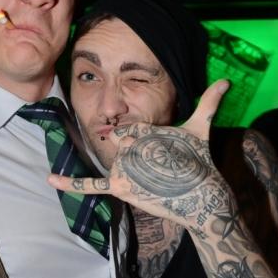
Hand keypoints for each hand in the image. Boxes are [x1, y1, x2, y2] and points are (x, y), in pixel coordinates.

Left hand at [49, 80, 230, 233]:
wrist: (200, 196)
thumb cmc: (199, 161)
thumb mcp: (200, 128)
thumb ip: (207, 102)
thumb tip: (226, 81)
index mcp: (142, 130)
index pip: (131, 133)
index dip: (146, 145)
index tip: (162, 155)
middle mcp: (129, 147)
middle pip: (123, 149)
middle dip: (139, 158)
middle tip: (161, 168)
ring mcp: (122, 167)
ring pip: (117, 165)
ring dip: (133, 173)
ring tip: (155, 179)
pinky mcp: (118, 186)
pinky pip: (89, 185)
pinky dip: (69, 183)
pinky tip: (50, 179)